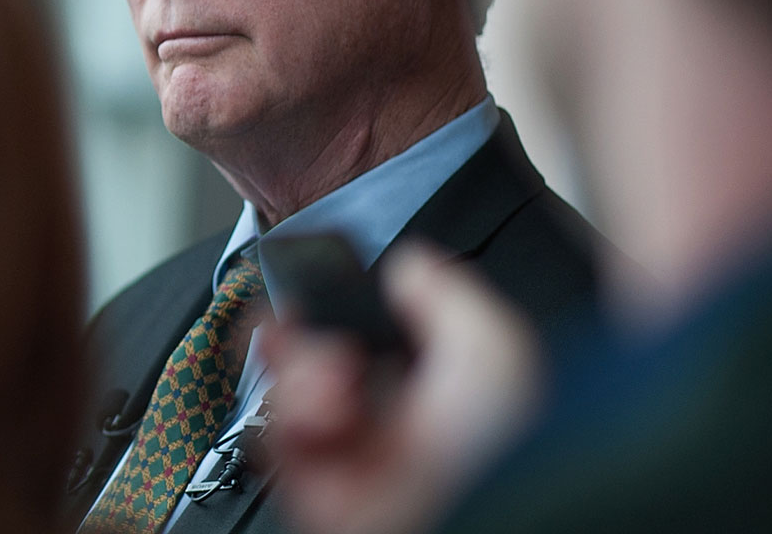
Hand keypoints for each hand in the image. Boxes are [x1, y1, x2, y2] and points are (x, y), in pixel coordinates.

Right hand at [262, 243, 542, 533]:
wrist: (465, 521)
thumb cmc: (497, 457)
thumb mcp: (494, 352)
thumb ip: (452, 296)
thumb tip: (412, 263)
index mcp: (434, 388)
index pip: (372, 333)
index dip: (339, 305)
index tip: (321, 284)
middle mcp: (388, 421)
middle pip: (315, 358)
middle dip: (298, 334)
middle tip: (291, 322)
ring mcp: (349, 454)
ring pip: (288, 394)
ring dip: (299, 377)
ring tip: (332, 386)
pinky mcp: (314, 489)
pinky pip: (273, 439)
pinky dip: (288, 419)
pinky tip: (321, 416)